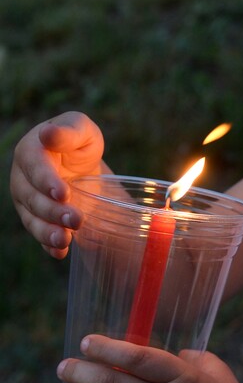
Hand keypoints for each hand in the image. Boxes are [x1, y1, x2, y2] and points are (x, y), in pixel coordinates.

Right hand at [10, 112, 105, 258]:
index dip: (46, 180)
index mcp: (30, 152)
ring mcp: (26, 202)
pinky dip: (48, 245)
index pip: (34, 167)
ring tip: (66, 240)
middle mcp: (22, 179)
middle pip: (33, 198)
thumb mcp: (81, 130)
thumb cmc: (79, 142)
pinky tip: (60, 252)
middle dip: (53, 211)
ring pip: (32, 219)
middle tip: (77, 219)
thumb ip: (68, 132)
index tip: (63, 193)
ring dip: (48, 232)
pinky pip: (39, 234)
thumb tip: (47, 133)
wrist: (80, 163)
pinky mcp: (35, 219)